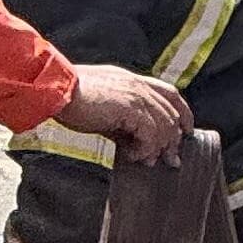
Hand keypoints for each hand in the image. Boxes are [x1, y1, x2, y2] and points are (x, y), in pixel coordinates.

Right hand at [59, 64, 189, 162]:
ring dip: (158, 147)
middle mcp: (139, 85)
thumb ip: (122, 121)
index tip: (186, 131)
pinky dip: (145, 148)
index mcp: (133, 81)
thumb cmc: (72, 99)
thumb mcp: (103, 109)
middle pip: (172, 112)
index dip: (183, 113)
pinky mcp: (131, 108)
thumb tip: (133, 142)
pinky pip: (151, 133)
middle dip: (174, 139)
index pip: (170, 94)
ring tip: (148, 161)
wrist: (56, 90)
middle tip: (172, 160)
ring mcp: (137, 95)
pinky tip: (133, 156)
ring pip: (164, 125)